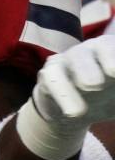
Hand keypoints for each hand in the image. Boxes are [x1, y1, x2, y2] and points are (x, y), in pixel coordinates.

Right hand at [23, 35, 114, 159]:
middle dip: (109, 57)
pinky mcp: (49, 75)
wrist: (74, 112)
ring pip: (75, 59)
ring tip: (94, 87)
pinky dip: (65, 95)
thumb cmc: (109, 99)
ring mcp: (70, 60)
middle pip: (101, 46)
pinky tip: (76, 113)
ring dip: (85, 72)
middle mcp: (93, 51)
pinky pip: (54, 80)